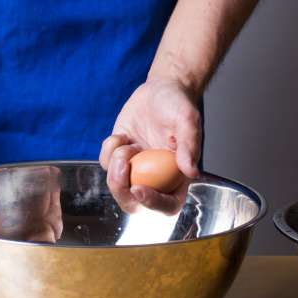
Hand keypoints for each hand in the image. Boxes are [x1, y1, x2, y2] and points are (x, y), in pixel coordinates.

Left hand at [100, 78, 201, 213]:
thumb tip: (191, 171)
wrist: (161, 90)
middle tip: (122, 164)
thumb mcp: (187, 121)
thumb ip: (190, 146)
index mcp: (177, 179)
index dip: (153, 204)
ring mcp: (136, 170)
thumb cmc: (178, 106)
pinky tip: (122, 136)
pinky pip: (106, 164)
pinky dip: (108, 150)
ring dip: (115, 164)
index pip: (168, 206)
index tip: (139, 189)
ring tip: (126, 142)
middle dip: (122, 190)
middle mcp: (156, 180)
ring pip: (116, 185)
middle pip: (135, 205)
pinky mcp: (119, 157)